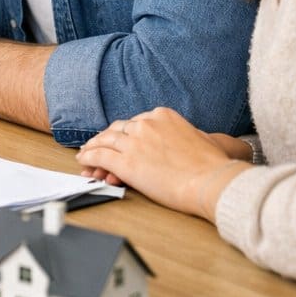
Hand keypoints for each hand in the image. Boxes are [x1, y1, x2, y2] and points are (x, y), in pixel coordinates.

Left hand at [75, 107, 250, 218]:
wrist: (212, 181)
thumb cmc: (211, 165)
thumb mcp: (197, 137)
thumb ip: (180, 134)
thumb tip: (180, 139)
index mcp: (162, 115)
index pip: (135, 122)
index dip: (124, 132)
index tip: (119, 138)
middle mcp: (145, 124)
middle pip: (117, 129)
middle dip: (106, 138)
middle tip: (97, 144)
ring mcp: (134, 142)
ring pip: (105, 141)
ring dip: (92, 147)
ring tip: (85, 154)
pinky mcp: (126, 162)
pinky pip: (100, 156)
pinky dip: (88, 158)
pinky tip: (84, 161)